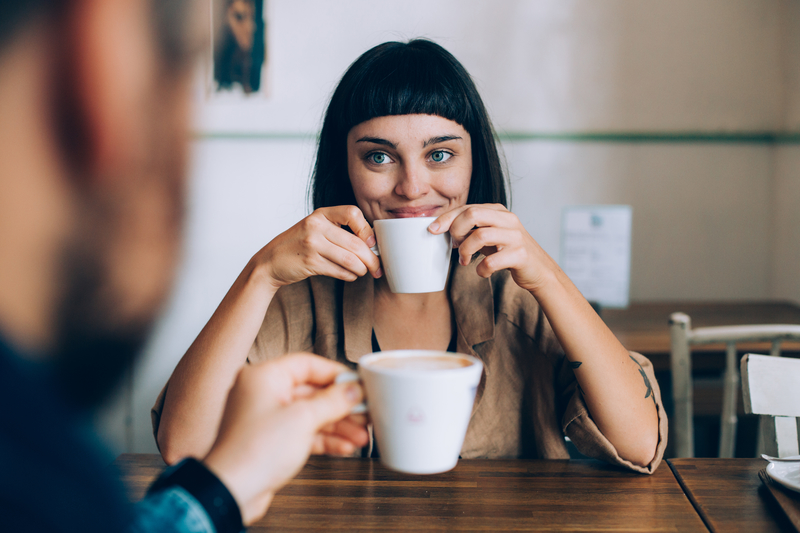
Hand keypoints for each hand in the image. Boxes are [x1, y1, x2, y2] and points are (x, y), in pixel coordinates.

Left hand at [202, 354, 367, 524]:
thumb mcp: (303, 419)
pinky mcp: (270, 441)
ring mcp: (265, 418)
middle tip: (364, 412)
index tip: (358, 384)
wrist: (231, 491)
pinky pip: (302, 433)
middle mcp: (262, 393)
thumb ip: (333, 401)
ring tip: (361, 435)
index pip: (307, 364)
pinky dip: (323, 439)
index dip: (336, 374)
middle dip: (341, 406)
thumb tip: (353, 390)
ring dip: (337, 425)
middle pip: (311, 392)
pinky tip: (344, 447)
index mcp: (264, 377)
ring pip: (309, 415)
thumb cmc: (254, 451)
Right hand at [256, 206, 381, 289]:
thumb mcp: (315, 228)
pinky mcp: (310, 262)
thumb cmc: (298, 245)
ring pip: (350, 259)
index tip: (372, 243)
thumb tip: (371, 243)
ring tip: (364, 272)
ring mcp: (312, 244)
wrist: (270, 261)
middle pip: (355, 243)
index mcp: (321, 214)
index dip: (367, 229)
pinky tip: (350, 275)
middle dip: (371, 258)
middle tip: (377, 267)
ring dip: (362, 269)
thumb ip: (338, 230)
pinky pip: (339, 271)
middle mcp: (316, 226)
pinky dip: (349, 275)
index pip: (352, 213)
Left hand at [429, 204, 558, 292]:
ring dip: (465, 251)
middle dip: (456, 231)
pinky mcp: (521, 255)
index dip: (446, 218)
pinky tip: (482, 272)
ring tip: (464, 261)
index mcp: (499, 211)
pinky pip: (491, 261)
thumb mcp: (490, 235)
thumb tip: (441, 228)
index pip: (467, 207)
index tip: (432, 230)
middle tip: (454, 246)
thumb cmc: (508, 252)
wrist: (538, 270)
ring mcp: (516, 236)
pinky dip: (481, 269)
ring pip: (480, 236)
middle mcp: (508, 220)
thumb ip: (471, 228)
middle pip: (472, 214)